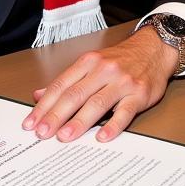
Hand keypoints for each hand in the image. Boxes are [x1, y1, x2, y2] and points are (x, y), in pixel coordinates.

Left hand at [21, 27, 179, 143]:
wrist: (153, 48)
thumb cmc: (121, 59)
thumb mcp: (91, 63)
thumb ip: (67, 81)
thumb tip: (40, 95)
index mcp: (87, 62)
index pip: (60, 86)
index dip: (44, 105)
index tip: (31, 122)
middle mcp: (103, 70)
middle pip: (74, 95)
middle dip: (56, 115)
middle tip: (42, 132)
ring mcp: (122, 82)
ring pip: (96, 103)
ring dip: (79, 122)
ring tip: (65, 136)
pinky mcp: (139, 94)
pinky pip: (124, 112)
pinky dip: (113, 125)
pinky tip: (102, 136)